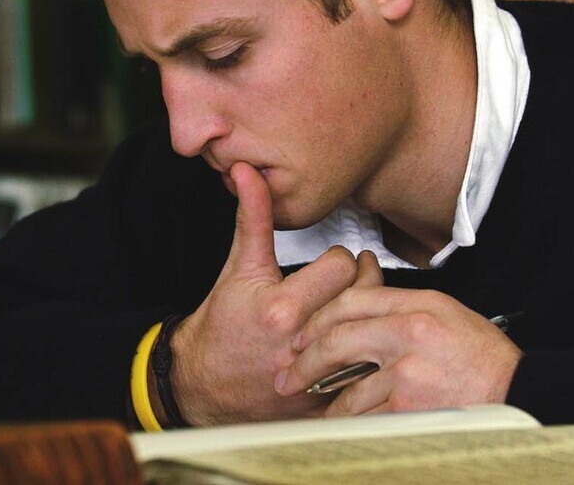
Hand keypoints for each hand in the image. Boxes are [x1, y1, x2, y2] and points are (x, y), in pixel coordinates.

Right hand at [170, 162, 381, 425]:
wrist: (203, 384)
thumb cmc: (223, 326)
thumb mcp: (238, 267)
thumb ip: (251, 217)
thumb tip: (249, 172)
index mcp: (282, 308)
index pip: (342, 267)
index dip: (340, 258)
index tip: (332, 262)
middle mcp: (301, 343)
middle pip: (363, 297)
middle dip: (362, 282)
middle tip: (355, 276)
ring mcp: (314, 375)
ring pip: (370, 334)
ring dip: (369, 316)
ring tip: (358, 303)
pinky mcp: (324, 400)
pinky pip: (366, 371)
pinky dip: (367, 354)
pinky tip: (356, 341)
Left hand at [275, 286, 521, 415]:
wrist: (523, 393)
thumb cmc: (487, 358)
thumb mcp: (448, 315)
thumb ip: (402, 309)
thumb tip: (357, 313)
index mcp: (418, 305)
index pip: (351, 301)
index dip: (318, 320)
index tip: (301, 338)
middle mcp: (410, 333)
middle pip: (337, 341)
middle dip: (305, 363)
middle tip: (287, 378)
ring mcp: (408, 372)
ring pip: (348, 389)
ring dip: (328, 405)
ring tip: (316, 413)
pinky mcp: (410, 407)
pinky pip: (367, 418)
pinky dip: (352, 426)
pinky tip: (345, 429)